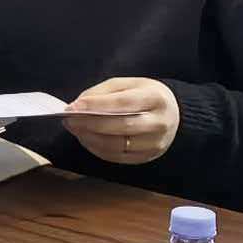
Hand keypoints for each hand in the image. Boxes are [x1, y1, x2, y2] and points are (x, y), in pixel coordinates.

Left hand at [64, 77, 183, 165]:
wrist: (173, 115)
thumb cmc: (145, 96)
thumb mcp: (128, 84)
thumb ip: (104, 92)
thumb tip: (79, 105)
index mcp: (156, 98)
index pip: (124, 103)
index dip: (97, 105)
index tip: (74, 107)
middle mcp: (159, 122)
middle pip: (121, 126)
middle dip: (90, 124)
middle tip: (69, 120)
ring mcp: (155, 143)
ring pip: (117, 145)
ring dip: (90, 138)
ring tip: (75, 129)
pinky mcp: (148, 157)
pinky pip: (117, 157)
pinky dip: (97, 149)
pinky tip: (86, 139)